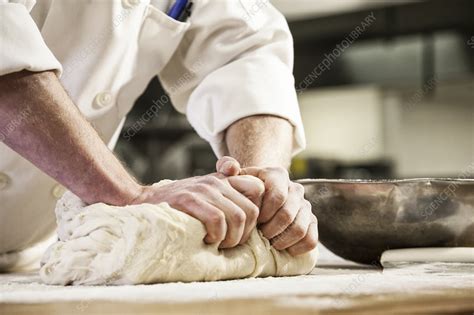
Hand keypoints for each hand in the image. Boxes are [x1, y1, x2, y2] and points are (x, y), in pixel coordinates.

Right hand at [135, 173, 263, 248]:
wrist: (143, 201)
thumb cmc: (178, 206)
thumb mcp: (204, 195)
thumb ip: (227, 197)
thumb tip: (252, 212)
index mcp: (223, 180)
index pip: (258, 189)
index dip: (257, 213)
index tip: (244, 229)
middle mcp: (216, 182)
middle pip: (251, 211)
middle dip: (244, 234)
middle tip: (228, 244)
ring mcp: (203, 189)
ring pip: (237, 217)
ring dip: (231, 238)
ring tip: (217, 244)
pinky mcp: (189, 199)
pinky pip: (217, 220)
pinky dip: (216, 236)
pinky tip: (205, 240)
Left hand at [216, 156, 317, 255]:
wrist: (258, 196)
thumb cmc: (243, 189)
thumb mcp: (233, 176)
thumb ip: (227, 166)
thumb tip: (231, 168)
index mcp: (278, 175)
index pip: (277, 196)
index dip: (264, 213)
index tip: (252, 220)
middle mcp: (295, 189)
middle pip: (288, 214)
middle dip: (270, 230)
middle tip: (259, 236)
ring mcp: (305, 206)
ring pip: (300, 228)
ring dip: (282, 240)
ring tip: (269, 243)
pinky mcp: (311, 222)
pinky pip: (311, 239)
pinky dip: (297, 248)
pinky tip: (282, 249)